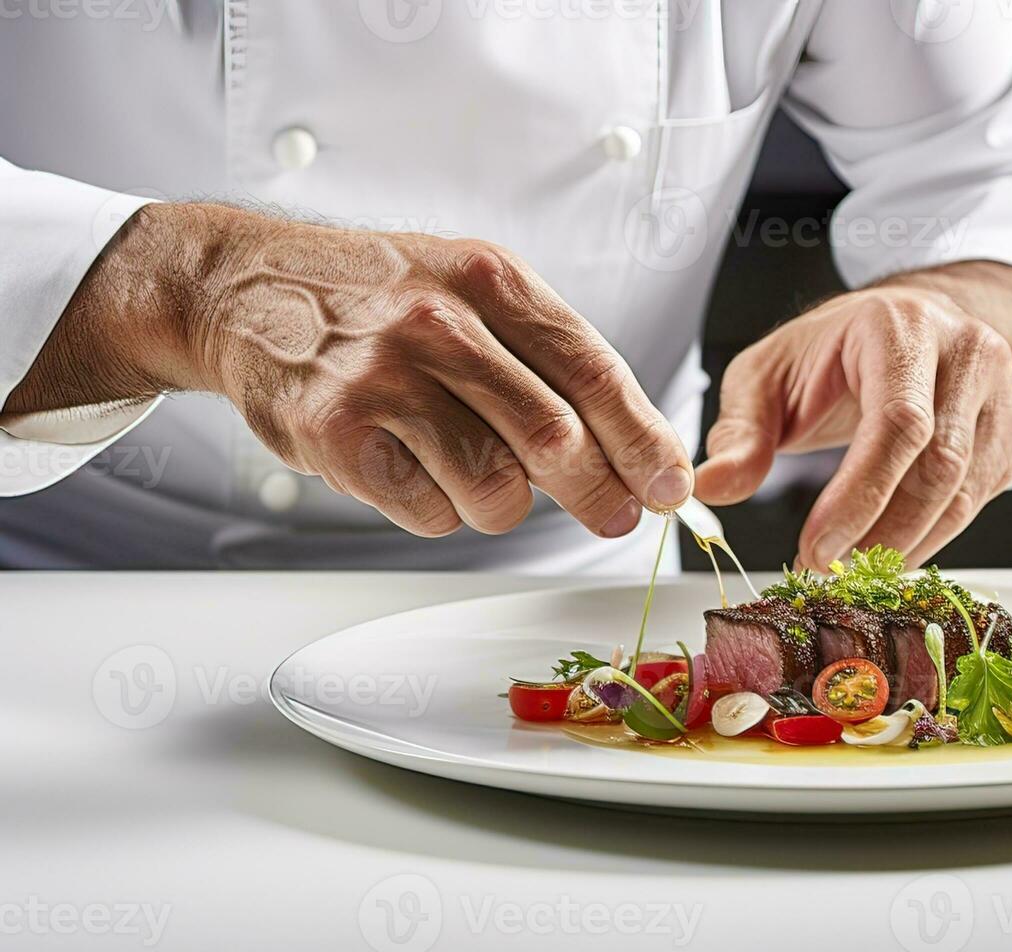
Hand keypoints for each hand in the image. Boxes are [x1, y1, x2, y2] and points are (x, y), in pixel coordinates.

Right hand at [21, 204, 691, 536]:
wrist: (245, 288)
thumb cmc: (378, 297)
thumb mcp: (470, 286)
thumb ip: (549, 355)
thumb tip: (636, 446)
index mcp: (490, 279)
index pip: (594, 372)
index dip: (644, 441)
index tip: (672, 485)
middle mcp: (439, 321)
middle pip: (555, 438)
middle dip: (599, 494)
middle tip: (615, 517)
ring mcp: (383, 378)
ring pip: (495, 488)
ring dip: (504, 504)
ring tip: (480, 475)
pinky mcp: (335, 434)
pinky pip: (429, 512)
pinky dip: (440, 511)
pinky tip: (417, 472)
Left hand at [693, 282, 1011, 568]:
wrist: (909, 326)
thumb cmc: (834, 352)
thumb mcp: (768, 376)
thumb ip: (740, 432)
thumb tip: (712, 487)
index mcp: (902, 327)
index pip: (899, 423)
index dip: (860, 498)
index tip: (817, 550)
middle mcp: (968, 350)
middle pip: (940, 466)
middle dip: (882, 534)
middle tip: (829, 569)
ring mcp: (1004, 390)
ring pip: (965, 493)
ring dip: (907, 544)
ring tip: (856, 564)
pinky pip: (980, 499)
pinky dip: (934, 535)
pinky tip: (893, 544)